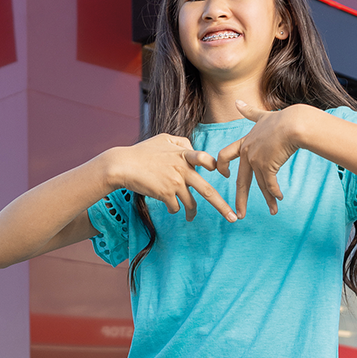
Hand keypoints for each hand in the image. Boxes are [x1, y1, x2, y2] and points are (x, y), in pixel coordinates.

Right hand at [110, 134, 236, 221]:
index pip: (207, 160)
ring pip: (190, 203)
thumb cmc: (142, 151)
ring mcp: (174, 183)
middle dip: (222, 206)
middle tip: (233, 218)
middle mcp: (183, 169)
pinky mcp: (165, 194)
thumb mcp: (163, 139)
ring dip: (191, 213)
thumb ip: (181, 142)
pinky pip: (175, 207)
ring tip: (190, 217)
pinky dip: (174, 210)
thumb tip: (193, 148)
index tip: (225, 176)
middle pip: (207, 191)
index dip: (217, 167)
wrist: (122, 165)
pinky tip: (169, 208)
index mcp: (184, 154)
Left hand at [215, 102, 301, 216]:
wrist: (294, 123)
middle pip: (241, 181)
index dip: (222, 165)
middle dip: (241, 199)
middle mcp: (248, 153)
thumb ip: (250, 112)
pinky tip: (280, 199)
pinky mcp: (267, 165)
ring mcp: (256, 160)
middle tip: (239, 214)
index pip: (225, 155)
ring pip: (260, 185)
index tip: (224, 175)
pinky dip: (275, 193)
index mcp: (245, 142)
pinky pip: (270, 184)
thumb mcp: (263, 116)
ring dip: (268, 199)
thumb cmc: (283, 119)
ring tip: (272, 211)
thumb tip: (237, 102)